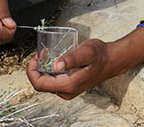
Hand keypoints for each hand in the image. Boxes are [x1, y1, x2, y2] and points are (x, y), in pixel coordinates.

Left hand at [26, 24, 143, 98]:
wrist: (112, 60)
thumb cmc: (100, 55)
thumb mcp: (85, 52)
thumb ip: (70, 59)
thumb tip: (55, 66)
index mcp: (68, 85)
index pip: (39, 84)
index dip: (31, 71)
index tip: (34, 58)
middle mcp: (67, 91)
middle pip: (41, 85)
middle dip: (36, 69)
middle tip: (40, 54)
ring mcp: (69, 90)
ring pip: (47, 83)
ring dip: (42, 70)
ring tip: (45, 55)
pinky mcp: (70, 86)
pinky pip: (54, 81)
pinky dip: (49, 71)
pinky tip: (52, 60)